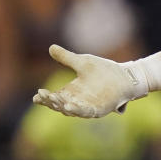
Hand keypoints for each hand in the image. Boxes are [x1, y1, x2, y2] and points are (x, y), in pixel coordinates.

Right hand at [32, 44, 148, 117]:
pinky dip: (78, 110)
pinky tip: (70, 107)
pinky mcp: (99, 110)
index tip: (36, 95)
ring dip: (63, 107)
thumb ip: (66, 58)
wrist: (124, 76)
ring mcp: (87, 107)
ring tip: (55, 101)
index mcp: (70, 92)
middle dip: (51, 101)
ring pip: (71, 110)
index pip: (54, 97)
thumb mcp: (82, 62)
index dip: (44, 98)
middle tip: (42, 96)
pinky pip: (86, 112)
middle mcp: (77, 101)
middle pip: (59, 105)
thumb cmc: (103, 70)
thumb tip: (51, 47)